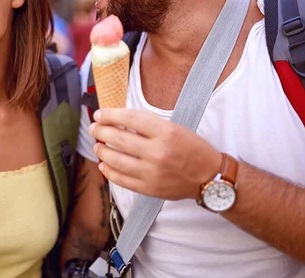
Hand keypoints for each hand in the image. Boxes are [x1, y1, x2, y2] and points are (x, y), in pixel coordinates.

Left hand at [89, 108, 220, 200]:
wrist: (209, 177)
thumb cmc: (192, 149)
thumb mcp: (175, 128)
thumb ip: (148, 126)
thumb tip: (118, 121)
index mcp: (166, 132)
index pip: (130, 119)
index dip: (110, 115)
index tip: (100, 114)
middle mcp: (158, 152)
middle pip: (118, 139)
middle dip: (101, 131)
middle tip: (94, 128)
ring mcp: (152, 173)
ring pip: (115, 160)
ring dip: (102, 151)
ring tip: (98, 146)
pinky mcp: (149, 189)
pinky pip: (121, 180)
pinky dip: (109, 171)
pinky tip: (104, 164)